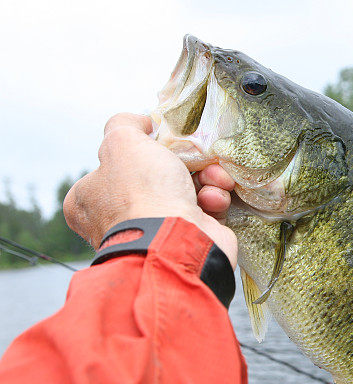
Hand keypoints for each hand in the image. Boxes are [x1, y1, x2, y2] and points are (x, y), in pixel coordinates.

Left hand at [64, 113, 237, 265]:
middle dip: (183, 163)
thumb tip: (140, 122)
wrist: (176, 244)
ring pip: (185, 190)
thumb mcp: (123, 141)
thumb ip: (124, 124)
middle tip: (196, 157)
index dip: (140, 150)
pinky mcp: (187, 239)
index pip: (113, 165)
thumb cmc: (143, 194)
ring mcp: (154, 231)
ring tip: (213, 179)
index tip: (159, 142)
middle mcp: (118, 218)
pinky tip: (214, 200)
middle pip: (156, 174)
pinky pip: (203, 210)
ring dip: (205, 179)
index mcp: (90, 199)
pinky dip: (213, 201)